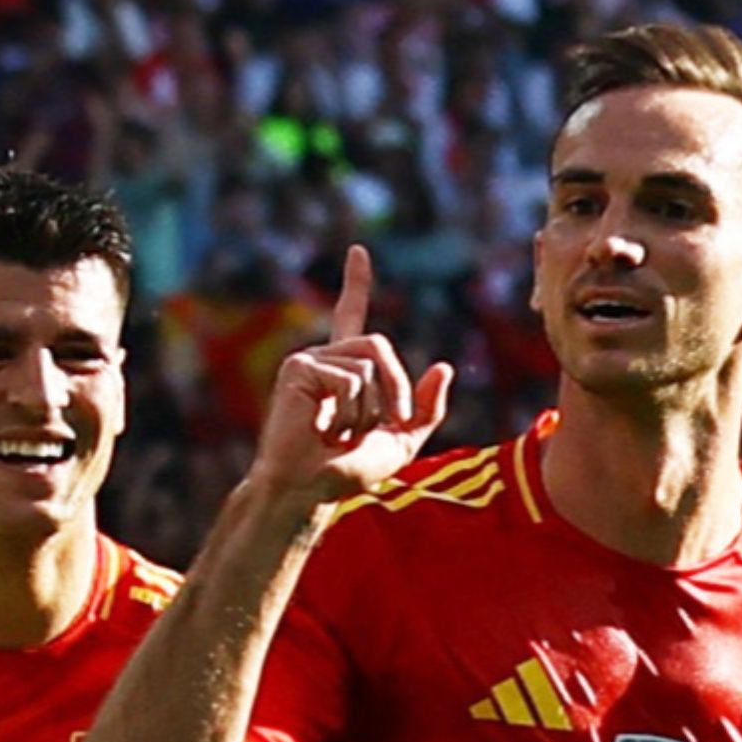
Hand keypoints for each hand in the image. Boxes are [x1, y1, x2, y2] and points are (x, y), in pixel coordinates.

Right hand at [246, 245, 454, 509]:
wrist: (308, 490)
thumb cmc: (346, 473)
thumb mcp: (400, 442)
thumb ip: (425, 409)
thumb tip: (443, 367)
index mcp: (346, 370)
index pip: (351, 317)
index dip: (355, 284)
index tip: (358, 251)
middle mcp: (326, 359)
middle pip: (380, 347)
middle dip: (395, 390)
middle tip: (379, 428)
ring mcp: (310, 361)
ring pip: (369, 363)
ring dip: (368, 407)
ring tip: (339, 434)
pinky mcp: (298, 368)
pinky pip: (349, 377)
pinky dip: (347, 408)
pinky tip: (323, 428)